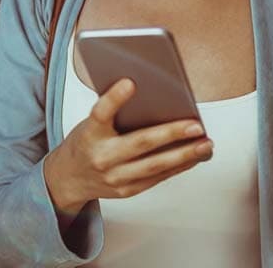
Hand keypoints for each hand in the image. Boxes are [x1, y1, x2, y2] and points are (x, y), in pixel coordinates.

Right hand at [44, 78, 212, 217]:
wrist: (68, 178)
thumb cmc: (86, 142)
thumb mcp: (91, 122)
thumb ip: (114, 111)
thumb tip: (153, 93)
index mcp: (90, 133)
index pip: (101, 112)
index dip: (114, 98)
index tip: (130, 82)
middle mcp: (102, 157)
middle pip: (139, 143)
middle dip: (171, 134)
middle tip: (196, 125)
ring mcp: (115, 177)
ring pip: (155, 165)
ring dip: (184, 155)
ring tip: (205, 144)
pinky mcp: (127, 190)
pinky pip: (157, 177)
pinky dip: (179, 166)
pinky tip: (194, 156)